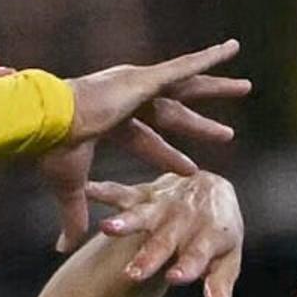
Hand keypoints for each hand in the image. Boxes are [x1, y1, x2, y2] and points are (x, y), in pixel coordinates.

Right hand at [49, 40, 249, 247]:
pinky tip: (231, 49)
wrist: (50, 122)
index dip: (168, 158)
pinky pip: (184, 66)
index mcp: (108, 123)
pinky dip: (208, 58)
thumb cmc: (53, 150)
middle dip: (200, 124)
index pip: (146, 142)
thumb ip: (74, 213)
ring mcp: (136, 85)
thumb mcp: (70, 185)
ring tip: (247, 88)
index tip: (192, 172)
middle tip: (227, 135)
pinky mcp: (144, 77)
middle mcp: (125, 101)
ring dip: (216, 88)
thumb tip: (65, 247)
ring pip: (187, 88)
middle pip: (174, 114)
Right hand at [88, 170, 243, 296]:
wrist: (213, 188)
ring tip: (107, 229)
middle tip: (133, 274)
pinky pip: (122, 193)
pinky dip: (105, 191)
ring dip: (125, 222)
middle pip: (165, 241)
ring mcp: (164, 206)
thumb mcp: (227, 261)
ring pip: (143, 216)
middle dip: (148, 256)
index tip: (174, 278)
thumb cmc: (218, 234)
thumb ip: (220, 291)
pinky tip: (87, 191)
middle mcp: (185, 221)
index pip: (197, 255)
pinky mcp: (145, 194)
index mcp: (208, 237)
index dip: (187, 266)